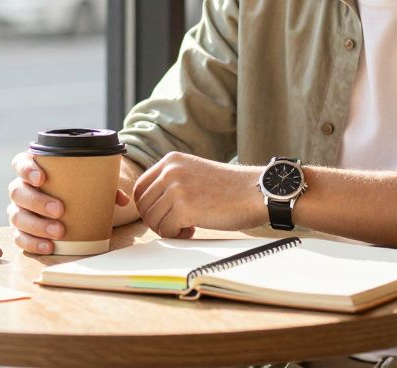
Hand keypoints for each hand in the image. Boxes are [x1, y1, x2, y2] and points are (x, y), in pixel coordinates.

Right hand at [7, 151, 131, 254]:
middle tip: (60, 210)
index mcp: (34, 169)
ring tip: (59, 232)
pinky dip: (33, 243)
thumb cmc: (77, 187)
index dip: (27, 170)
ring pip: (17, 216)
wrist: (73, 203)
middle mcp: (21, 188)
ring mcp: (18, 209)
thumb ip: (106, 186)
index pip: (20, 163)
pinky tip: (48, 246)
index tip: (42, 178)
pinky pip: (19, 237)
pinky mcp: (21, 230)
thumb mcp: (90, 181)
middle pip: (18, 192)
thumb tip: (123, 199)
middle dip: (37, 201)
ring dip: (37, 225)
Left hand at [132, 152, 265, 237]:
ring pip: (151, 220)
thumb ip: (172, 181)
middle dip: (157, 220)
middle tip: (176, 224)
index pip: (140, 187)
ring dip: (167, 229)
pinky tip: (193, 230)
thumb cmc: (229, 188)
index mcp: (172, 160)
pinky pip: (166, 230)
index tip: (162, 215)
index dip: (148, 206)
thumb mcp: (194, 173)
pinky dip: (177, 236)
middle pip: (143, 205)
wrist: (255, 191)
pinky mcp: (185, 208)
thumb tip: (150, 204)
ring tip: (186, 227)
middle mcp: (171, 171)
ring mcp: (177, 188)